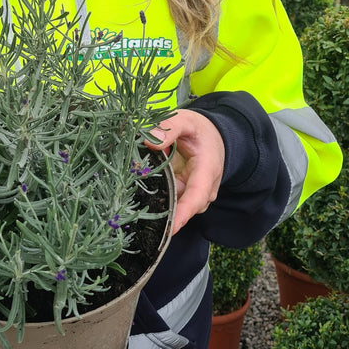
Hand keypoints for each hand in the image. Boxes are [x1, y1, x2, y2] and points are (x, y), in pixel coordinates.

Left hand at [146, 110, 224, 234]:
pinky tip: (139, 194)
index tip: (170, 228)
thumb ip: (170, 128)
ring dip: (158, 203)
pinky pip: (170, 200)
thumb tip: (150, 140)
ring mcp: (193, 193)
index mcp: (207, 171)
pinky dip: (156, 197)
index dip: (183, 214)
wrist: (213, 136)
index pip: (196, 197)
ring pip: (175, 205)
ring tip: (135, 200)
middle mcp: (203, 188)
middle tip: (137, 210)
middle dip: (165, 211)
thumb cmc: (199, 130)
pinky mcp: (183, 193)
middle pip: (184, 207)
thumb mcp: (186, 121)